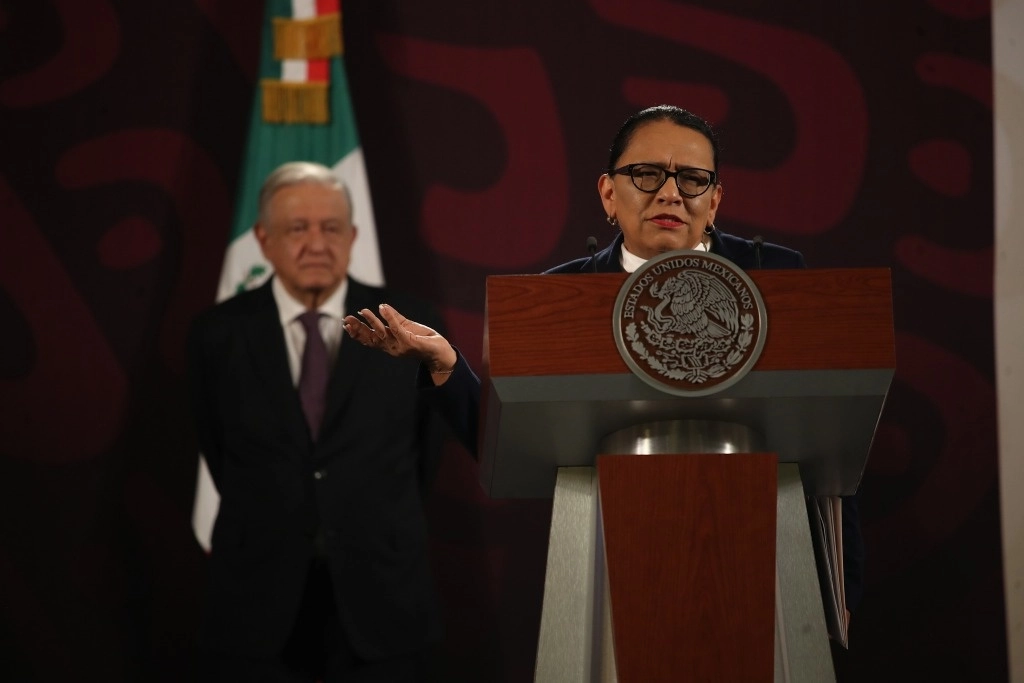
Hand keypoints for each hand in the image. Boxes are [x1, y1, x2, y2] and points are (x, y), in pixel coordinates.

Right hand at [343, 303, 457, 380]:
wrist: (442, 353)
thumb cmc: (425, 340)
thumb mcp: (407, 327)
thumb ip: (395, 318)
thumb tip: (383, 307)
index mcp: (390, 344)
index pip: (370, 339)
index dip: (357, 332)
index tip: (346, 323)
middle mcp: (392, 347)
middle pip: (371, 338)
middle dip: (358, 329)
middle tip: (346, 319)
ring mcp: (400, 346)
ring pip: (382, 333)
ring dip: (372, 322)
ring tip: (363, 311)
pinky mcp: (410, 342)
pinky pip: (397, 328)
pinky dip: (389, 318)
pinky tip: (382, 308)